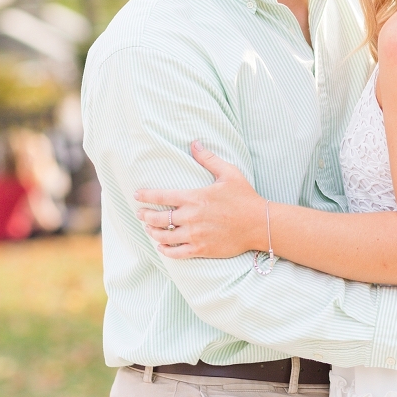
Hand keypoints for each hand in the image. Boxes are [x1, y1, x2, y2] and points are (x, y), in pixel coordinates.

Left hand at [134, 143, 265, 258]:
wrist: (259, 224)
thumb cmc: (244, 197)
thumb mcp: (229, 173)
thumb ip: (209, 159)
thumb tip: (195, 143)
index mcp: (195, 197)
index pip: (162, 196)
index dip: (146, 195)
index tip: (137, 195)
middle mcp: (191, 217)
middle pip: (158, 218)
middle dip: (145, 215)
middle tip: (140, 214)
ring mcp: (195, 235)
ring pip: (164, 236)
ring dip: (153, 232)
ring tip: (148, 228)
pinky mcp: (201, 249)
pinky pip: (176, 253)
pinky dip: (166, 250)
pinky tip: (162, 247)